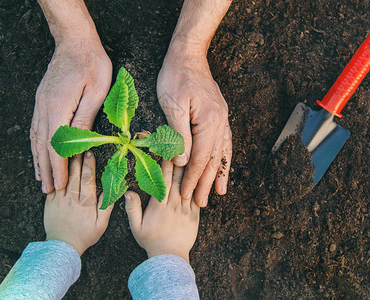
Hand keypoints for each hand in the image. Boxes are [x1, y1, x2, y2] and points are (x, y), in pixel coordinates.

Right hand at [30, 36, 111, 193]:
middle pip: (43, 146)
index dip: (59, 168)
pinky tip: (36, 153)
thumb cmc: (91, 63)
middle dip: (47, 170)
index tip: (60, 185)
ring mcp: (40, 104)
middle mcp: (45, 108)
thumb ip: (85, 119)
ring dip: (38, 160)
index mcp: (59, 108)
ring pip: (36, 139)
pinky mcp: (42, 100)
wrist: (74, 41)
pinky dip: (35, 145)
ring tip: (41, 179)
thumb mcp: (96, 92)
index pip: (56, 146)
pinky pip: (35, 128)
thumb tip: (78, 145)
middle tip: (49, 191)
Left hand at [44, 151, 113, 255]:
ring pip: (62, 177)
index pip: (88, 178)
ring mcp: (59, 199)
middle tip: (79, 144)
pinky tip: (56, 165)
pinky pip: (51, 184)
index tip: (91, 153)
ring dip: (66, 163)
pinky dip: (54, 174)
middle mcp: (71, 198)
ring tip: (68, 149)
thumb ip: (107, 206)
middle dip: (77, 158)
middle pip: (74, 173)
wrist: (62, 246)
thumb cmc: (84, 236)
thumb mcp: (101, 224)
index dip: (89, 164)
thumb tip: (114, 191)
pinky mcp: (49, 202)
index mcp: (85, 202)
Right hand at [125, 161, 199, 262]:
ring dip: (190, 169)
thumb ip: (132, 208)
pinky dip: (199, 185)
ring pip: (189, 185)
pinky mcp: (195, 214)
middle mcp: (173, 203)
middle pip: (177, 178)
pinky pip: (198, 196)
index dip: (165, 164)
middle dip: (178, 161)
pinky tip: (201, 174)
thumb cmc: (151, 241)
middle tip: (181, 146)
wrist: (169, 256)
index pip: (163, 179)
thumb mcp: (136, 226)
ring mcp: (186, 208)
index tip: (165, 151)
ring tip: (192, 154)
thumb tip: (128, 191)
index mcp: (159, 204)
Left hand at [157, 44, 231, 206]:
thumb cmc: (176, 77)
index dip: (192, 177)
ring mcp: (221, 118)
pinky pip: (224, 141)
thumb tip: (181, 162)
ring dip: (218, 173)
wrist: (188, 54)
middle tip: (201, 203)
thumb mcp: (172, 105)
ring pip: (221, 152)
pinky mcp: (218, 115)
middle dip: (206, 182)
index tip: (186, 194)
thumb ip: (178, 136)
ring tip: (219, 192)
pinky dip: (223, 157)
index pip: (199, 157)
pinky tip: (222, 165)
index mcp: (209, 122)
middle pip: (212, 159)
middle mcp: (220, 122)